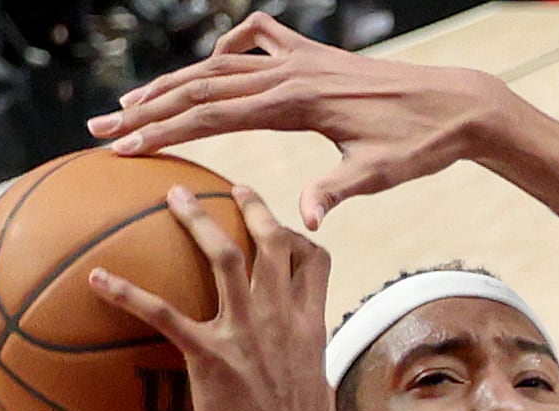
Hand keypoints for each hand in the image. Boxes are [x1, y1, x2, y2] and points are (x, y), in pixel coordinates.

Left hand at [86, 185, 330, 410]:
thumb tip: (293, 368)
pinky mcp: (211, 357)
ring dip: (197, 220)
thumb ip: (301, 367)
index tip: (279, 227)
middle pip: (270, 241)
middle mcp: (282, 321)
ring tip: (174, 198)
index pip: (314, 262)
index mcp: (310, 328)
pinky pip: (161, 313)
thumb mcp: (315, 396)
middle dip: (251, 206)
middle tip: (231, 189)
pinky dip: (126, 292)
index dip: (296, 236)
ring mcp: (247, 335)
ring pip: (224, 255)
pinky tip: (96, 278)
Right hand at [89, 15, 524, 227]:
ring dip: (172, 84)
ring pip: (218, 66)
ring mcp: (300, 59)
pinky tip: (211, 65)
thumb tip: (300, 222)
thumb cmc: (421, 145)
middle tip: (100, 131)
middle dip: (147, 110)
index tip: (122, 149)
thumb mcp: (379, 174)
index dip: (162, 133)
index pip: (212, 116)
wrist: (458, 103)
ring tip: (129, 104)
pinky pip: (257, 40)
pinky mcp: (314, 57)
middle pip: (200, 87)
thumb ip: (336, 191)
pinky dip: (228, 49)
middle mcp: (289, 72)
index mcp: (295, 101)